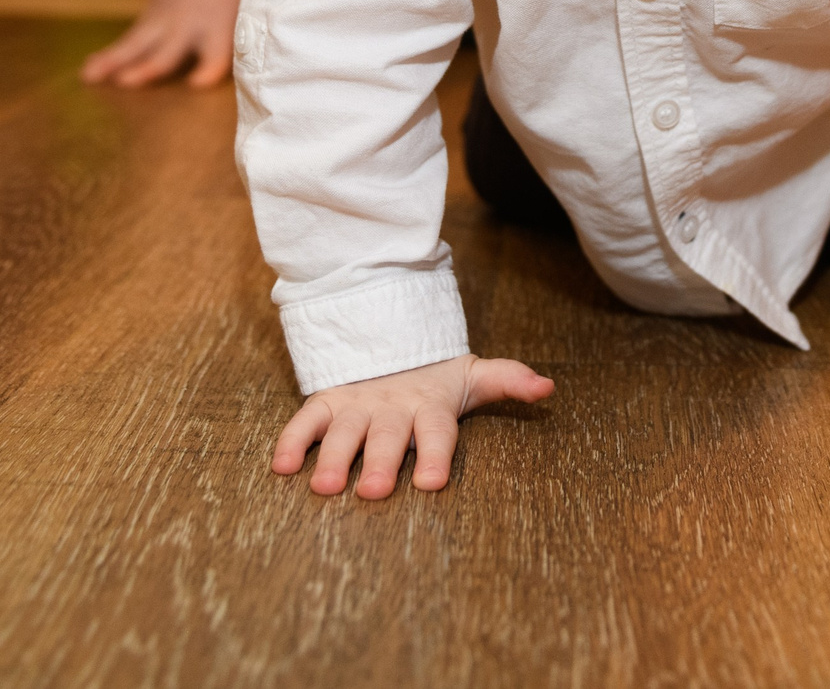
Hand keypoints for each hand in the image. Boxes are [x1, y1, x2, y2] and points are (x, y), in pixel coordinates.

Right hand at [81, 0, 244, 86]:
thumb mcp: (248, 3)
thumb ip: (247, 34)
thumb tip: (262, 63)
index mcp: (220, 23)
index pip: (216, 53)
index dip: (207, 70)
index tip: (197, 84)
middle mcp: (189, 25)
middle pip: (166, 51)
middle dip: (147, 67)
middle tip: (127, 82)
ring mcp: (167, 20)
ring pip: (137, 44)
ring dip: (113, 61)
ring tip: (90, 76)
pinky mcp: (153, 16)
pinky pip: (131, 38)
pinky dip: (111, 54)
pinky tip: (90, 68)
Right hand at [273, 355, 553, 498]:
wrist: (391, 339)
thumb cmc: (437, 378)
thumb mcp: (473, 376)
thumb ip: (508, 380)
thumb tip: (548, 388)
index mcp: (429, 406)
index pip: (436, 432)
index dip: (436, 456)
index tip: (433, 482)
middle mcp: (392, 407)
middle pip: (387, 437)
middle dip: (380, 462)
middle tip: (374, 490)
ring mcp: (357, 404)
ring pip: (344, 431)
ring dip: (333, 457)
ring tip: (324, 486)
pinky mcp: (328, 402)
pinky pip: (307, 419)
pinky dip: (292, 439)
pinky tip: (281, 467)